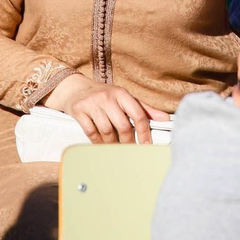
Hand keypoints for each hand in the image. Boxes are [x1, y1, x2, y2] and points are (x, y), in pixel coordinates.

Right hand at [45, 75, 168, 143]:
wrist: (74, 88)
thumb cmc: (103, 94)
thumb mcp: (123, 97)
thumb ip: (144, 109)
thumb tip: (164, 118)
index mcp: (121, 93)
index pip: (138, 114)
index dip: (144, 132)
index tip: (147, 145)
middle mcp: (107, 97)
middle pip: (123, 126)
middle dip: (128, 142)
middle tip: (130, 151)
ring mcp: (92, 103)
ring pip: (107, 131)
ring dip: (112, 144)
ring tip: (116, 149)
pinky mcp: (79, 110)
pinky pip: (91, 132)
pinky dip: (98, 142)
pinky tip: (101, 145)